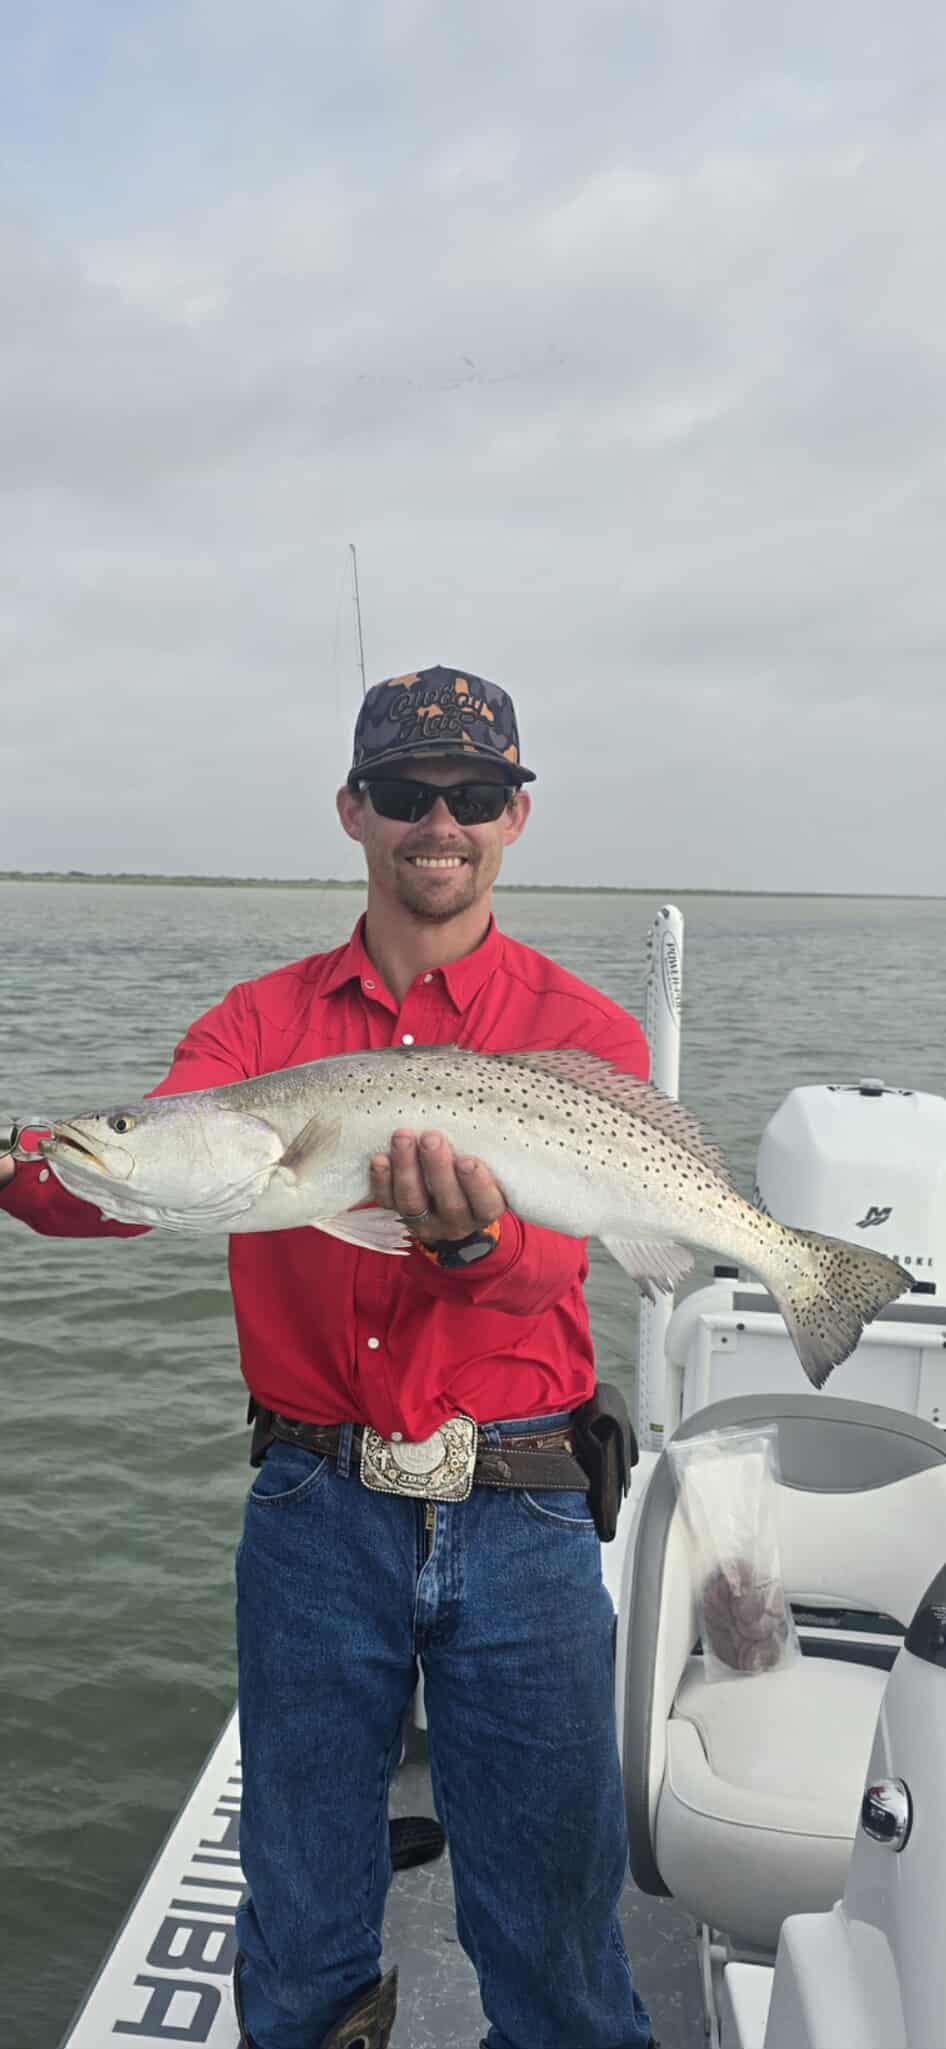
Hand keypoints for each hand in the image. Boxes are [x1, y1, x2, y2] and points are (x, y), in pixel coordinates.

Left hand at [370, 1130, 506, 1245]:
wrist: (444, 1192)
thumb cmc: (471, 1169)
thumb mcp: (487, 1163)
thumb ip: (484, 1149)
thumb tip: (481, 1111)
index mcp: (484, 1209)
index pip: (486, 1203)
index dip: (477, 1184)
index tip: (467, 1160)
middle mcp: (457, 1221)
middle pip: (449, 1203)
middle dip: (438, 1168)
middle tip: (431, 1138)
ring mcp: (425, 1221)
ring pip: (413, 1202)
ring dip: (406, 1168)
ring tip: (403, 1137)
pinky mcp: (397, 1214)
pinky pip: (387, 1201)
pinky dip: (381, 1181)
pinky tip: (380, 1159)